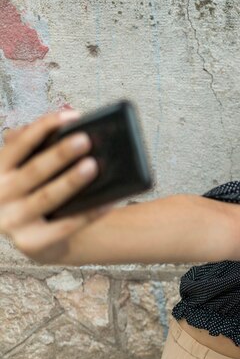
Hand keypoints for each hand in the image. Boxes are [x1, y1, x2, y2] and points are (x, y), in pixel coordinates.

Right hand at [0, 111, 101, 261]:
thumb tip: (65, 121)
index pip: (18, 144)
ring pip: (48, 198)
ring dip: (71, 181)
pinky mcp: (31, 243)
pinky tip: (109, 201)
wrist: (35, 238)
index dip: (43, 127)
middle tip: (85, 140)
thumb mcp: (26, 169)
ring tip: (93, 165)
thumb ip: (35, 146)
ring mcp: (12, 222)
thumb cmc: (35, 191)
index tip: (72, 115)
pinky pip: (66, 226)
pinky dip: (89, 213)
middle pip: (34, 171)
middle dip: (60, 154)